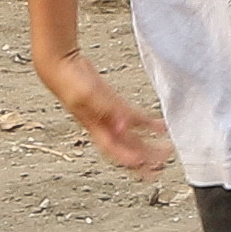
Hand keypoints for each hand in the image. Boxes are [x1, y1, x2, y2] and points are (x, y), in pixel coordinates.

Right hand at [38, 50, 170, 177]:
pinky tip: (162, 127)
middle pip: (127, 149)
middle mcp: (105, 127)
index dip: (130, 160)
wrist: (63, 65)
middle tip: (163, 166)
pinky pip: (136, 119)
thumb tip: (124, 126)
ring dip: (150, 145)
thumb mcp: (88, 95)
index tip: (146, 166)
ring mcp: (111, 117)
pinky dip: (150, 125)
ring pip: (133, 138)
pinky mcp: (116, 106)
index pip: (115, 151)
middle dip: (145, 159)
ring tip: (168, 150)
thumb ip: (107, 110)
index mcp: (96, 129)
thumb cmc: (69, 82)